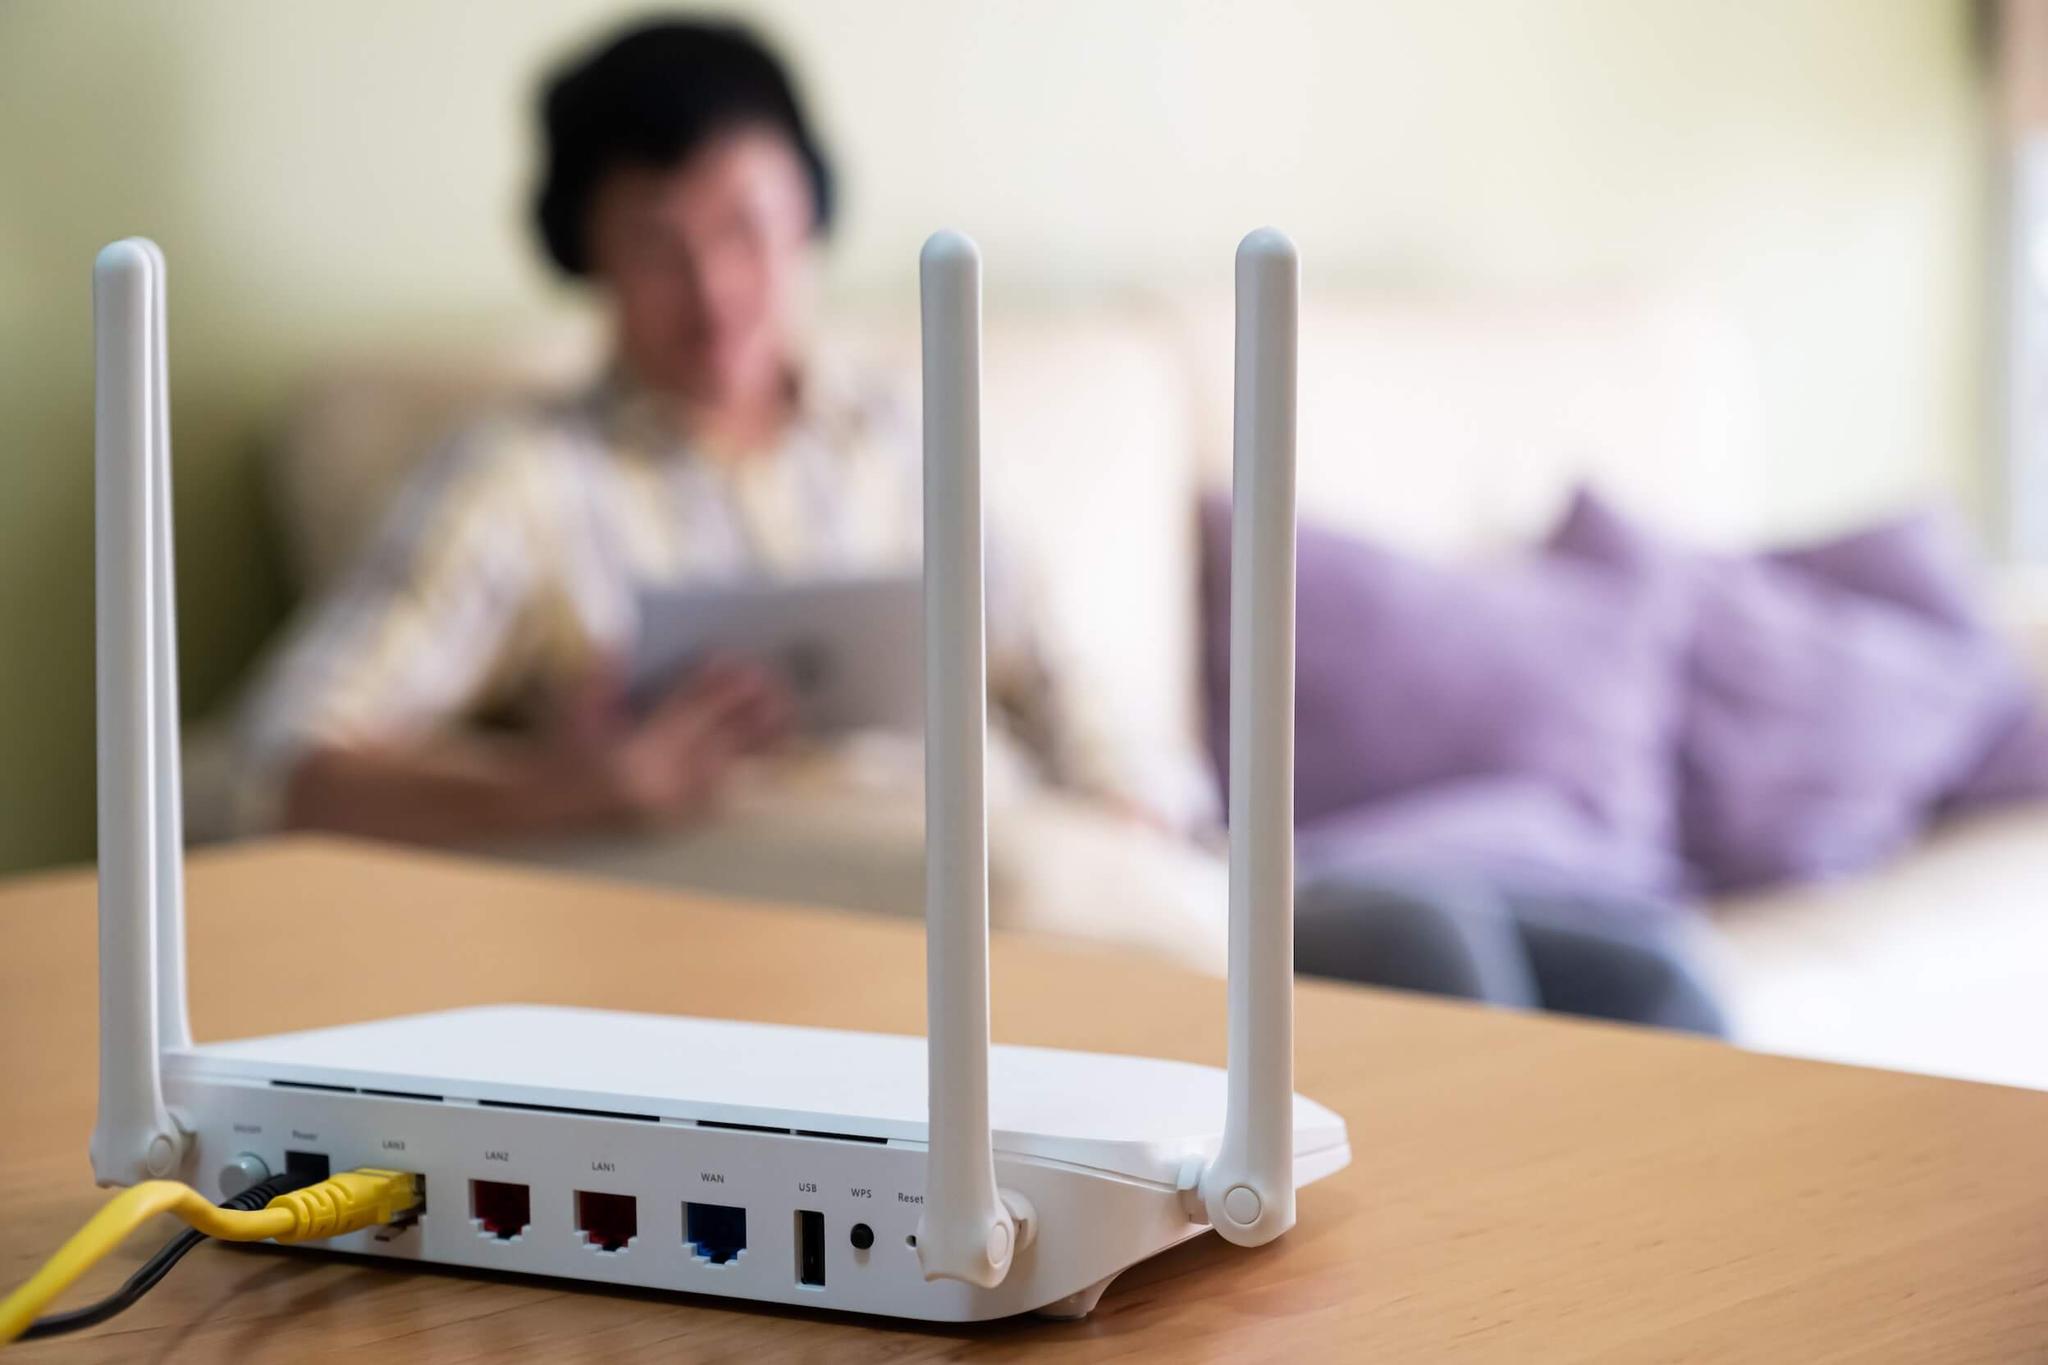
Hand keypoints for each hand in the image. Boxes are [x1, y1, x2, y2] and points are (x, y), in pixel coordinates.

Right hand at [550, 656, 795, 824]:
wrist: (540, 805)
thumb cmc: (558, 747)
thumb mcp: (573, 703)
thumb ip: (603, 674)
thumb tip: (628, 644)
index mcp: (632, 757)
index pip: (682, 713)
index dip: (711, 685)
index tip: (733, 659)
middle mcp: (658, 789)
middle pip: (717, 742)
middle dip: (748, 711)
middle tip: (776, 681)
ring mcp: (671, 811)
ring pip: (729, 771)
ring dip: (759, 742)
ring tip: (787, 712)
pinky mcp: (676, 824)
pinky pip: (722, 797)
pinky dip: (745, 772)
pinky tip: (769, 751)